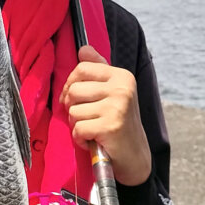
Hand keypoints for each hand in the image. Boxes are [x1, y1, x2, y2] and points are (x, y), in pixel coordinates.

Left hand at [59, 45, 151, 185]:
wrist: (135, 156)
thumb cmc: (118, 123)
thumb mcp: (111, 92)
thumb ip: (98, 69)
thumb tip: (83, 48)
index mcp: (121, 76)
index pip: (81, 68)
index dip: (70, 85)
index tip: (75, 99)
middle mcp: (122, 88)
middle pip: (73, 90)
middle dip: (72, 108)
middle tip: (87, 118)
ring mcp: (117, 107)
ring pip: (73, 111)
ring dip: (77, 125)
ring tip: (93, 130)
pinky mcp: (110, 126)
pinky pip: (77, 129)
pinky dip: (80, 139)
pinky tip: (94, 141)